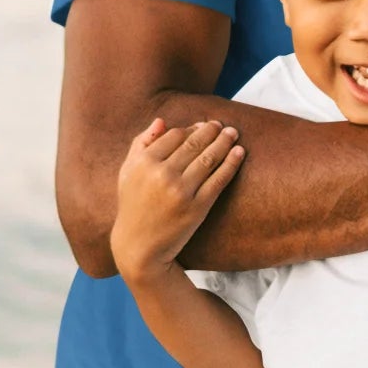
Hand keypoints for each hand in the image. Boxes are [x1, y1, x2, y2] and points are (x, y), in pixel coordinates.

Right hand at [110, 119, 244, 283]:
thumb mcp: (127, 172)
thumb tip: (162, 121)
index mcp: (144, 162)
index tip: (203, 126)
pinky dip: (231, 164)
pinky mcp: (197, 207)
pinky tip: (239, 153)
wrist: (139, 246)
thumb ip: (141, 143)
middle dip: (212, 131)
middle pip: (194, 144)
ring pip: (209, 159)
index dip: (192, 128)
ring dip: (225, 142)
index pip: (175, 135)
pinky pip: (218, 179)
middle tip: (223, 126)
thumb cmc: (133, 205)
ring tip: (234, 134)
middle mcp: (162, 174)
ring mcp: (181, 191)